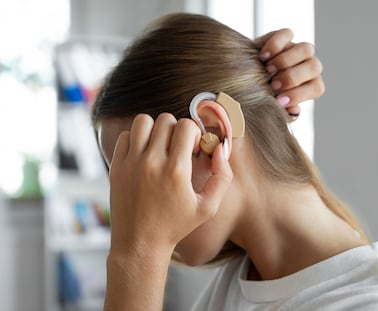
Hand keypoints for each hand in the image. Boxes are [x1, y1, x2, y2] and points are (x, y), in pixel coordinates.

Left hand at [108, 113, 232, 256]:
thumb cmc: (176, 225)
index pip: (186, 126)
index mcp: (176, 171)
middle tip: (177, 147)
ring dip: (154, 129)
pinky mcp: (116, 167)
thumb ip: (222, 176)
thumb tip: (219, 148)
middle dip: (176, 129)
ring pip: (142, 121)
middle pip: (165, 120)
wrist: (140, 243)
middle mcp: (152, 163)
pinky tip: (143, 154)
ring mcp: (131, 163)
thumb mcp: (208, 207)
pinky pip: (125, 136)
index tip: (192, 148)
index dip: (193, 132)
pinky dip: (136, 139)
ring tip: (159, 145)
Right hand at [255, 29, 324, 120]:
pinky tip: (262, 56)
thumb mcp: (272, 107)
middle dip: (293, 77)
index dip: (299, 95)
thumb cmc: (261, 98)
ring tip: (267, 70)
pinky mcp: (283, 37)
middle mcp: (308, 66)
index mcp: (311, 84)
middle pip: (315, 66)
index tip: (279, 101)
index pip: (316, 87)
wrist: (244, 80)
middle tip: (273, 85)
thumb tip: (294, 110)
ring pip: (306, 49)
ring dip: (286, 61)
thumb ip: (283, 112)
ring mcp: (297, 49)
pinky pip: (287, 34)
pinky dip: (275, 44)